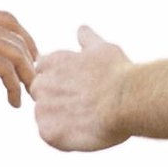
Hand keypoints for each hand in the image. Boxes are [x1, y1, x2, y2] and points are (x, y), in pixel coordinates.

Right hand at [0, 2, 37, 105]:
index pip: (6, 19)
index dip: (23, 37)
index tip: (29, 56)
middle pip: (19, 36)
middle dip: (32, 58)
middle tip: (37, 81)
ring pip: (19, 53)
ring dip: (29, 76)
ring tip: (32, 97)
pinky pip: (6, 70)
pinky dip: (15, 87)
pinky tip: (13, 103)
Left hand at [33, 26, 132, 151]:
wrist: (127, 99)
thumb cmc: (117, 73)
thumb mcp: (103, 48)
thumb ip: (87, 40)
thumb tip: (82, 29)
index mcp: (50, 63)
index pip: (43, 72)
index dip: (62, 81)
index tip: (80, 87)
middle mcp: (41, 84)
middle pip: (40, 94)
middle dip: (57, 99)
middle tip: (84, 104)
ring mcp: (42, 109)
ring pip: (45, 117)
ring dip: (61, 119)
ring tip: (87, 118)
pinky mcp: (48, 132)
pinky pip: (51, 136)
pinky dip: (65, 137)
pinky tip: (84, 130)